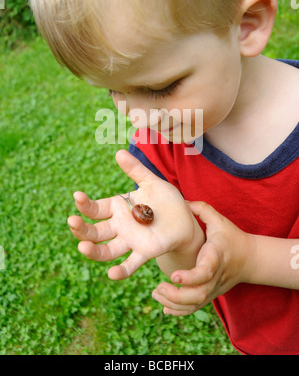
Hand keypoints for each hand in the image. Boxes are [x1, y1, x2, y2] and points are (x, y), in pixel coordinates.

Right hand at [67, 150, 199, 279]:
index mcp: (118, 208)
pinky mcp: (145, 252)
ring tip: (82, 247)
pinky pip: (131, 264)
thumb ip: (136, 170)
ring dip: (93, 251)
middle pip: (95, 231)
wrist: (186, 219)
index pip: (95, 208)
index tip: (77, 196)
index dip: (85, 204)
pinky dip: (121, 271)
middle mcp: (120, 226)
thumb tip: (118, 152)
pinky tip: (112, 274)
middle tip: (72, 221)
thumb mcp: (152, 182)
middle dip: (81, 228)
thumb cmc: (167, 200)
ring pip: (106, 250)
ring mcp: (131, 241)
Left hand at [152, 201, 251, 314]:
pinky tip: (165, 307)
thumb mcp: (220, 221)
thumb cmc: (232, 237)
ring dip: (174, 304)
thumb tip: (182, 201)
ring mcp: (213, 288)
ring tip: (156, 293)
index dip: (189, 277)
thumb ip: (202, 210)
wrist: (250, 259)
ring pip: (195, 304)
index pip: (205, 272)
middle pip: (198, 294)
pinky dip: (180, 311)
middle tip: (158, 287)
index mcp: (215, 257)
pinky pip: (195, 308)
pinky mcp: (211, 294)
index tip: (173, 276)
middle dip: (176, 295)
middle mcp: (215, 276)